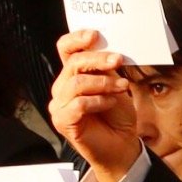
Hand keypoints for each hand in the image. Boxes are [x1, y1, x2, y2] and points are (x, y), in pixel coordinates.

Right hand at [48, 29, 142, 181]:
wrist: (122, 146)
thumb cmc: (117, 116)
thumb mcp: (114, 84)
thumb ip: (106, 68)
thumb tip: (108, 48)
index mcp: (72, 74)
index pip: (65, 49)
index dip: (77, 39)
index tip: (95, 35)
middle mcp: (62, 88)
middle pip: (73, 63)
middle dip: (98, 59)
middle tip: (118, 60)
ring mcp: (60, 105)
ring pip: (76, 83)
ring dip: (103, 83)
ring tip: (121, 88)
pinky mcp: (63, 122)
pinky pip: (79, 104)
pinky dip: (98, 101)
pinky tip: (110, 103)